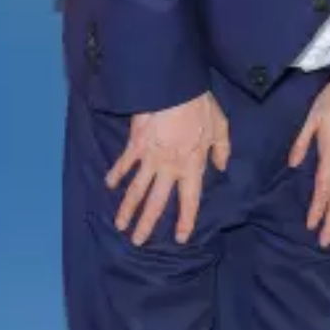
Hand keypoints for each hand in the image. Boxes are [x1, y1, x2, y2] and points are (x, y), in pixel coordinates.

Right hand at [107, 91, 230, 245]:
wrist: (173, 89)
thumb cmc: (200, 106)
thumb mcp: (220, 127)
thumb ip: (221, 149)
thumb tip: (220, 166)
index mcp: (192, 165)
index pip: (190, 200)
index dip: (186, 220)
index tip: (180, 238)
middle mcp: (169, 168)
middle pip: (156, 202)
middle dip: (146, 224)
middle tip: (137, 241)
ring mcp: (149, 158)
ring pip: (136, 190)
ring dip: (127, 209)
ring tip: (120, 225)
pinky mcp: (134, 146)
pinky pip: (123, 164)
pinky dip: (115, 175)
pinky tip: (108, 185)